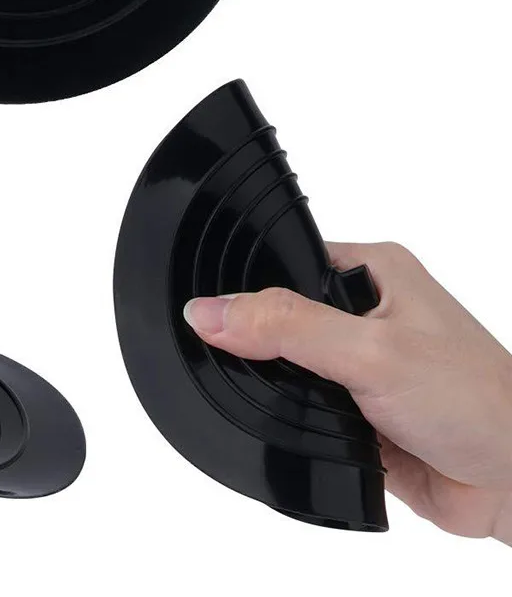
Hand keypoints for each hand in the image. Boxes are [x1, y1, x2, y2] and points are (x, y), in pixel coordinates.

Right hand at [184, 242, 511, 542]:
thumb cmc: (480, 403)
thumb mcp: (371, 351)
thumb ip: (286, 328)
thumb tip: (209, 312)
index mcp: (372, 269)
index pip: (284, 259)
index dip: (246, 283)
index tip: (210, 309)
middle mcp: (365, 311)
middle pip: (277, 317)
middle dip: (261, 345)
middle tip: (259, 363)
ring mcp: (360, 364)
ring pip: (286, 369)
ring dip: (283, 390)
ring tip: (297, 399)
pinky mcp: (356, 411)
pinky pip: (301, 410)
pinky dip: (295, 423)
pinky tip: (301, 429)